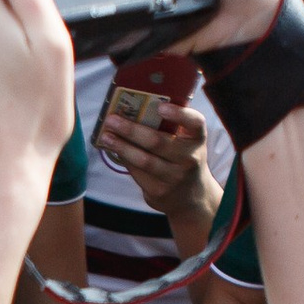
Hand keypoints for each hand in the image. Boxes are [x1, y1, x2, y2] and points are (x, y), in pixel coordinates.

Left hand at [94, 92, 212, 222]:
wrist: (190, 196)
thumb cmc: (183, 158)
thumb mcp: (187, 142)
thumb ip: (172, 126)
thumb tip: (134, 109)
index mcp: (197, 139)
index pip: (195, 123)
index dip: (179, 114)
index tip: (160, 107)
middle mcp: (190, 158)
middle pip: (157, 142)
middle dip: (131, 130)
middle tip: (112, 120)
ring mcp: (175, 177)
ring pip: (143, 160)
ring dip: (121, 147)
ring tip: (106, 137)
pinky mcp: (159, 191)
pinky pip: (138, 173)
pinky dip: (125, 160)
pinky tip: (114, 150)